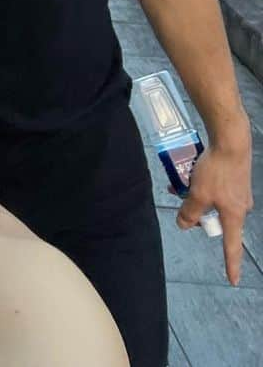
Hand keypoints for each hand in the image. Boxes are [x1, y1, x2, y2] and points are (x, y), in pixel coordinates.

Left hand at [176, 127, 253, 284]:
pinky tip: (192, 169)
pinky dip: (203, 182)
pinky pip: (216, 186)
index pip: (231, 247)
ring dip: (197, 193)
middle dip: (197, 210)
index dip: (231, 264)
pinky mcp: (235, 177)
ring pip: (213, 199)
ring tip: (180, 179)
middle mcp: (241, 207)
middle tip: (180, 195)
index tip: (233, 280)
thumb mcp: (198, 193)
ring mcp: (239, 191)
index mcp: (234, 215)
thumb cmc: (217, 170)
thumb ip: (190, 212)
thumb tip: (183, 224)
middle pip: (216, 218)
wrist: (231, 141)